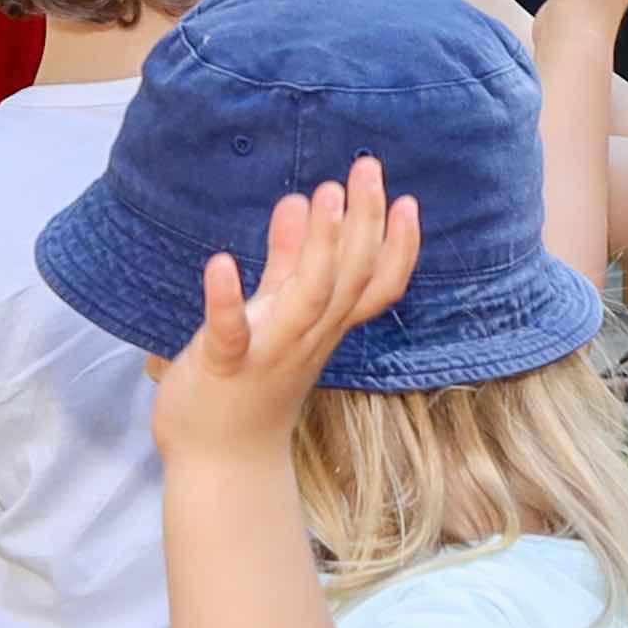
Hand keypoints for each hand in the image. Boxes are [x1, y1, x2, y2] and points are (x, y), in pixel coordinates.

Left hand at [149, 173, 419, 468]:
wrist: (221, 458)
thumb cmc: (251, 382)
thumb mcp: (279, 315)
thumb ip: (290, 260)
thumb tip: (304, 202)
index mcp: (323, 326)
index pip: (375, 286)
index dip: (398, 246)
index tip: (407, 200)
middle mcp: (307, 337)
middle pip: (351, 279)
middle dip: (363, 222)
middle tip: (367, 168)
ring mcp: (269, 352)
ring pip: (308, 298)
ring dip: (319, 247)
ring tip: (321, 196)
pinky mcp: (223, 365)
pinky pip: (229, 332)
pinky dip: (226, 299)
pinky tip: (221, 262)